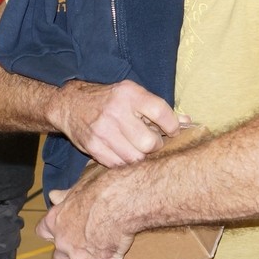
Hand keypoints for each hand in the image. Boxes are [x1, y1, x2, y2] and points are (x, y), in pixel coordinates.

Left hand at [35, 174, 144, 258]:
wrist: (117, 198)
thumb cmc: (99, 186)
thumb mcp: (79, 184)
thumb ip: (67, 194)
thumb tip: (54, 194)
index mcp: (57, 221)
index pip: (43, 232)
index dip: (50, 236)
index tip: (56, 238)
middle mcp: (67, 244)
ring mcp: (85, 257)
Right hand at [50, 79, 188, 168]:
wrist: (71, 105)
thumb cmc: (109, 100)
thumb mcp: (133, 95)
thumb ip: (159, 109)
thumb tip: (187, 122)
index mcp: (130, 94)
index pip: (161, 113)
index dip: (172, 126)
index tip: (172, 131)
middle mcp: (116, 111)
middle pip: (149, 143)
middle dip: (154, 146)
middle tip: (150, 142)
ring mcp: (103, 130)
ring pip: (135, 158)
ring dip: (139, 157)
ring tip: (135, 147)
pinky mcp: (93, 146)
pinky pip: (118, 165)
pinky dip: (124, 162)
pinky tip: (122, 152)